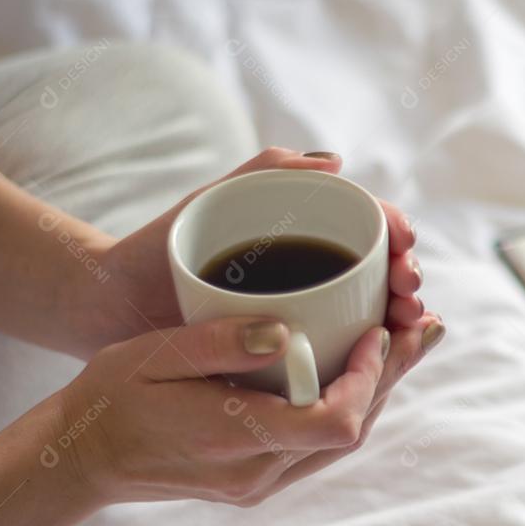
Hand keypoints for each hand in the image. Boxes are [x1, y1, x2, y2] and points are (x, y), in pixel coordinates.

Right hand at [57, 312, 440, 506]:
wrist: (86, 456)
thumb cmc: (114, 397)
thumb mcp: (155, 356)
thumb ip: (220, 344)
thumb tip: (287, 330)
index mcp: (237, 440)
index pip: (335, 422)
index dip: (370, 377)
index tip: (378, 331)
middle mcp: (259, 472)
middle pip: (354, 429)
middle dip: (394, 375)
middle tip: (425, 325)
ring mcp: (262, 481)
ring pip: (344, 440)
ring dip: (380, 390)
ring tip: (410, 341)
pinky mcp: (260, 477)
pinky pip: (322, 444)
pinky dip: (351, 404)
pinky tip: (365, 372)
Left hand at [89, 147, 425, 349]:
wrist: (116, 307)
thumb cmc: (160, 247)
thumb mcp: (211, 202)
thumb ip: (264, 171)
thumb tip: (335, 163)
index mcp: (307, 229)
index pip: (370, 225)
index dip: (398, 234)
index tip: (403, 247)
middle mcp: (316, 270)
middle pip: (381, 271)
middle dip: (407, 279)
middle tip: (408, 293)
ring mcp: (309, 311)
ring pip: (371, 313)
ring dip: (400, 318)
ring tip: (404, 325)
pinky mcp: (296, 351)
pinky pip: (344, 350)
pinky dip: (372, 356)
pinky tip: (385, 362)